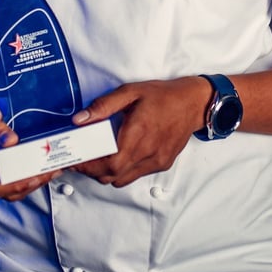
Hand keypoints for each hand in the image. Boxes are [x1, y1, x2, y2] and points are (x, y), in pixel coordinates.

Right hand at [0, 95, 59, 200]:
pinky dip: (33, 175)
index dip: (11, 186)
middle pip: (6, 192)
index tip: (30, 175)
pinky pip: (17, 180)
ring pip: (14, 190)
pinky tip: (47, 165)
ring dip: (35, 182)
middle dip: (30, 184)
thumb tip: (12, 141)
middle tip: (49, 170)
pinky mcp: (1, 171)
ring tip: (54, 168)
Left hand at [72, 76, 209, 186]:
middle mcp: (149, 152)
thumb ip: (103, 106)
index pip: (109, 163)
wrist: (194, 103)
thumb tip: (80, 119)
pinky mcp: (162, 164)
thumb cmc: (163, 96)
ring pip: (123, 179)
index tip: (77, 161)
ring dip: (108, 173)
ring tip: (102, 157)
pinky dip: (124, 170)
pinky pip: (136, 175)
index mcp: (139, 132)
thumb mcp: (130, 92)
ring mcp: (157, 161)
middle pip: (112, 175)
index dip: (89, 167)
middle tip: (85, 158)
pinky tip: (123, 154)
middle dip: (93, 171)